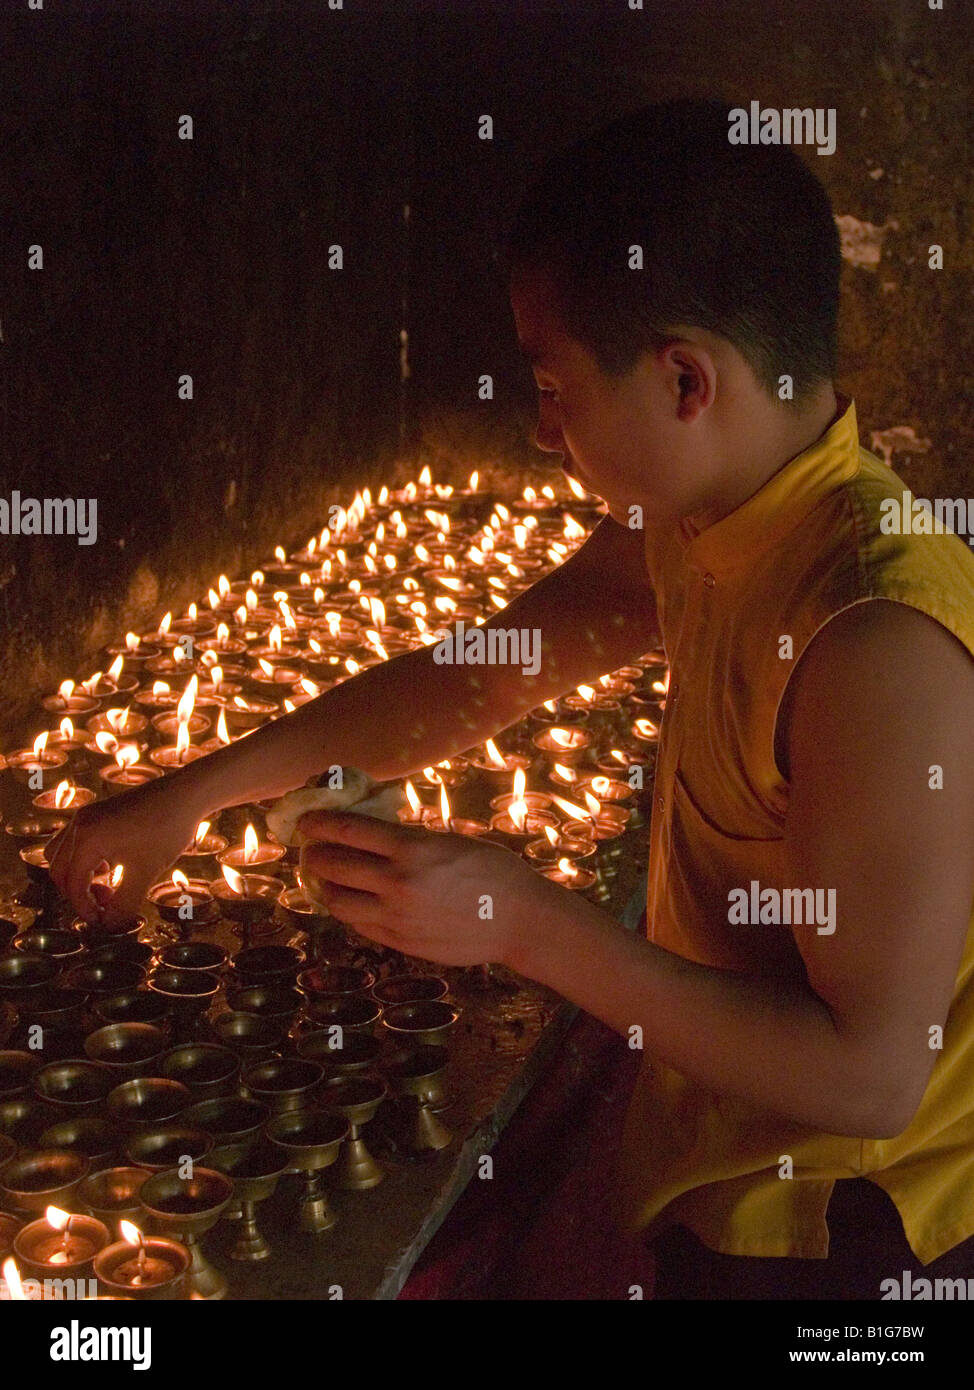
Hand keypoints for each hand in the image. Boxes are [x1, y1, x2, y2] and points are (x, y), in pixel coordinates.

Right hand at [47, 778, 202, 924]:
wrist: (187, 793)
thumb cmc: (168, 830)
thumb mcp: (146, 872)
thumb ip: (124, 904)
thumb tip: (109, 926)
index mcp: (87, 839)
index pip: (73, 885)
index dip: (85, 909)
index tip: (103, 922)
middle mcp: (79, 824)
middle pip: (59, 870)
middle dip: (78, 894)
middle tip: (105, 904)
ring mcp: (86, 815)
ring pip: (62, 854)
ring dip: (77, 875)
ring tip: (107, 884)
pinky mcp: (97, 811)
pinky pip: (76, 841)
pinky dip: (85, 859)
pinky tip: (114, 865)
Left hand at [297, 811, 562, 967]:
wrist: (521, 920)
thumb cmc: (494, 872)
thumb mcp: (451, 841)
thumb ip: (411, 840)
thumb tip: (373, 834)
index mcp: (412, 847)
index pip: (348, 830)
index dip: (319, 824)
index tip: (307, 821)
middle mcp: (397, 881)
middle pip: (333, 865)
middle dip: (314, 855)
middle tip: (312, 850)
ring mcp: (396, 916)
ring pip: (337, 901)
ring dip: (326, 887)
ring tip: (329, 880)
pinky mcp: (400, 941)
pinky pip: (359, 924)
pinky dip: (351, 911)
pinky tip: (355, 902)